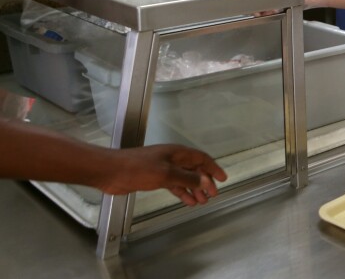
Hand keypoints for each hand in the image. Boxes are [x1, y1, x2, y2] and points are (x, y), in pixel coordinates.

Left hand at [100, 144, 227, 205]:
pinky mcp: (155, 178)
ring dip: (194, 189)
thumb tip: (205, 182)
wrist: (112, 172)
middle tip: (213, 195)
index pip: (202, 159)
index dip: (213, 168)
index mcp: (177, 153)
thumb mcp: (166, 174)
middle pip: (194, 169)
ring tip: (202, 201)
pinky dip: (182, 192)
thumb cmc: (138, 168)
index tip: (223, 179)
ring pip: (185, 179)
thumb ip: (187, 179)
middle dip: (205, 182)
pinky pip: (174, 185)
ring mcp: (164, 168)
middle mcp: (173, 159)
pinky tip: (187, 201)